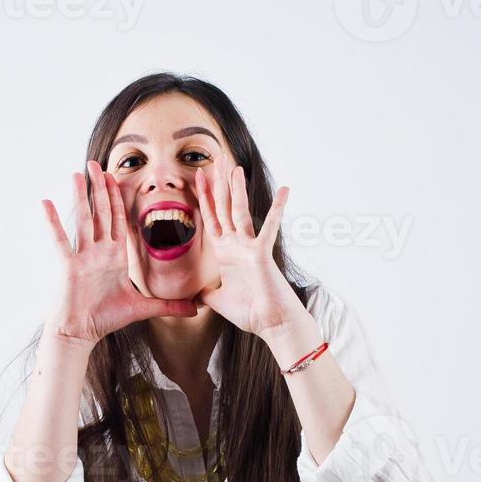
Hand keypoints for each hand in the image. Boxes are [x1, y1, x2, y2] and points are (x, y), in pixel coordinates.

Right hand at [41, 160, 199, 347]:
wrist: (81, 333)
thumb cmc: (105, 319)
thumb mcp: (143, 308)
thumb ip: (169, 306)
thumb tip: (196, 310)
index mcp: (115, 257)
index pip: (118, 221)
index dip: (119, 199)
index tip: (117, 178)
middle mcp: (98, 252)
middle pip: (101, 213)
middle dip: (100, 188)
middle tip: (96, 164)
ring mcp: (83, 256)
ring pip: (84, 219)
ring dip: (80, 196)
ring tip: (77, 173)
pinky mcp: (69, 265)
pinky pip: (60, 240)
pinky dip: (53, 222)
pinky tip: (46, 202)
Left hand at [192, 165, 306, 336]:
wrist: (271, 323)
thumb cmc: (250, 312)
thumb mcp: (218, 301)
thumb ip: (207, 294)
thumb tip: (195, 297)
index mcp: (225, 253)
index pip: (211, 218)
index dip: (203, 197)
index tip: (196, 176)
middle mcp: (236, 245)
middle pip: (224, 208)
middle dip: (217, 183)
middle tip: (215, 158)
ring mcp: (249, 247)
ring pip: (240, 211)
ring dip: (237, 189)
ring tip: (233, 166)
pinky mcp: (262, 253)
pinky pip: (270, 227)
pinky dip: (278, 209)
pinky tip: (285, 190)